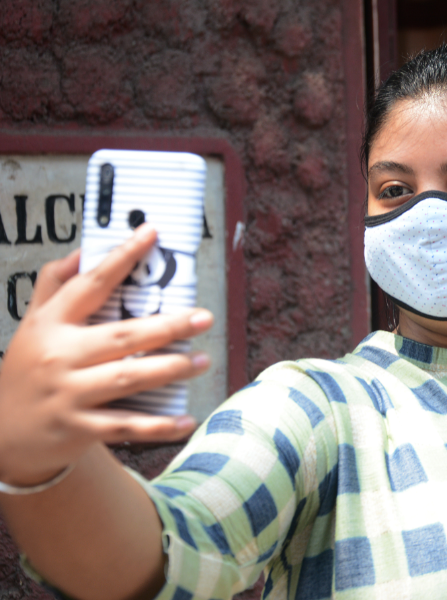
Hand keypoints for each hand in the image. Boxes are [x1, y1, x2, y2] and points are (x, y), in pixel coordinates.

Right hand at [0, 225, 211, 487]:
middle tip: (203, 317)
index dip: (121, 258)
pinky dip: (159, 426)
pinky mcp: (79, 428)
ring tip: (203, 360)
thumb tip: (82, 252)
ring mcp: (69, 394)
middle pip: (122, 336)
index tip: (150, 234)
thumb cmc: (27, 370)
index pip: (90, 285)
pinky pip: (126, 425)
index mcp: (50, 325)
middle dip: (168, 326)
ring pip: (128, 377)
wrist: (0, 435)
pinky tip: (187, 420)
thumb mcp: (32, 325)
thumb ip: (54, 287)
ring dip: (170, 369)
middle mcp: (59, 357)